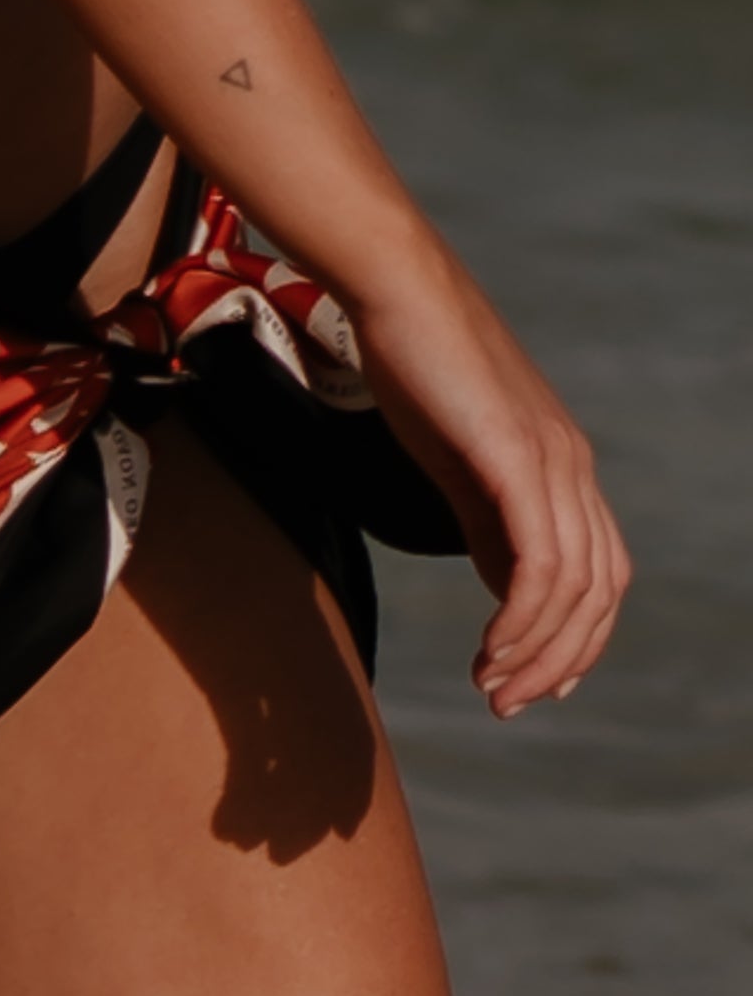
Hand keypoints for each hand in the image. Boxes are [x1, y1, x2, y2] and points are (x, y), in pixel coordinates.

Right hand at [347, 251, 627, 718]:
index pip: (600, 574)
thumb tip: (507, 587)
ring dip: (536, 651)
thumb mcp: (458, 462)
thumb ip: (488, 522)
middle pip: (599, 590)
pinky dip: (521, 618)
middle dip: (559, 661)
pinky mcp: (516, 456)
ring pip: (573, 586)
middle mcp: (573, 466)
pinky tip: (490, 648)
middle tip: (506, 705)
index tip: (530, 688)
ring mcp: (551, 460)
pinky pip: (538, 560)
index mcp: (563, 468)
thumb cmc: (416, 365)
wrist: (396, 290)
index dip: (576, 641)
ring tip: (492, 690)